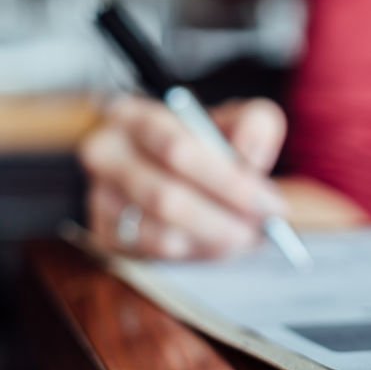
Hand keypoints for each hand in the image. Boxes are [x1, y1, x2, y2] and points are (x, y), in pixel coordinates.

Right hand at [80, 96, 287, 259]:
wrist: (162, 160)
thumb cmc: (203, 139)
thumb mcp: (234, 118)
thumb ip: (253, 126)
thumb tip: (252, 158)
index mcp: (132, 115)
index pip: (177, 150)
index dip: (228, 182)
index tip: (270, 203)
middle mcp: (105, 154)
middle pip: (166, 198)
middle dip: (224, 219)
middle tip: (262, 229)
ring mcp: (100, 197)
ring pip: (161, 233)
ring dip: (214, 240)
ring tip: (248, 236)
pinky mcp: (105, 234)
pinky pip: (157, 254)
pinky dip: (197, 252)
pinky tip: (221, 243)